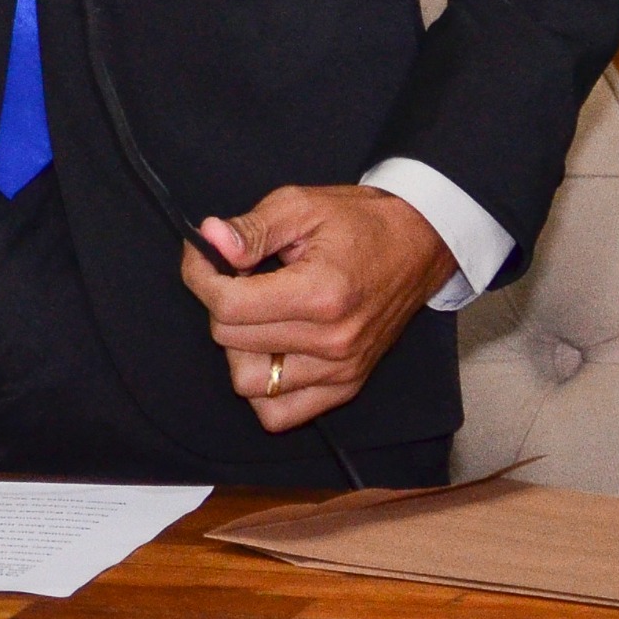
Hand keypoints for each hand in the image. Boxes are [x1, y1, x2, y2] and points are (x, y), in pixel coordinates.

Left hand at [182, 185, 455, 434]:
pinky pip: (279, 413)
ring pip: (248, 383)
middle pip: (231, 341)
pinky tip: (270, 347)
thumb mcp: (302, 205)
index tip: (205, 253)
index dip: (201, 274)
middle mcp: (331, 342)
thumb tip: (210, 240)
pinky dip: (264, 386)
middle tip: (238, 273)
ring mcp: (340, 371)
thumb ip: (252, 228)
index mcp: (320, 294)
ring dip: (238, 346)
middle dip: (220, 302)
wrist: (418, 245)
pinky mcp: (345, 387)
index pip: (228, 306)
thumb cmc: (360, 222)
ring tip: (257, 311)